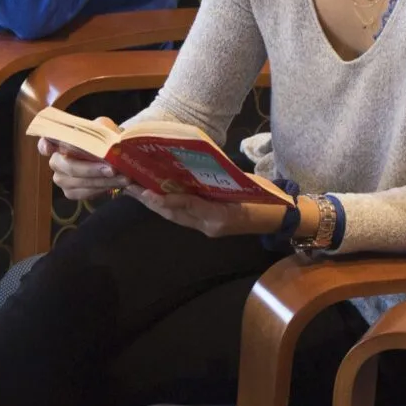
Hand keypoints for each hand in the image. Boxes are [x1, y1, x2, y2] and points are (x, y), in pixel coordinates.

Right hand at [40, 133, 130, 199]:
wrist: (111, 156)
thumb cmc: (102, 139)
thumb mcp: (102, 128)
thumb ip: (99, 128)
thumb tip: (105, 136)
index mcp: (58, 141)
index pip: (44, 143)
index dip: (45, 146)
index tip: (50, 147)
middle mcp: (55, 161)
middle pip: (69, 167)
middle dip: (91, 169)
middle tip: (112, 169)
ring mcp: (61, 178)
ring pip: (80, 182)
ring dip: (103, 181)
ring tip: (124, 177)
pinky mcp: (70, 192)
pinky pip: (85, 193)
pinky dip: (103, 188)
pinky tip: (117, 184)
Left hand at [131, 188, 297, 237]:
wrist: (276, 215)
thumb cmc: (262, 199)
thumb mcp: (241, 189)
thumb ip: (217, 188)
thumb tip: (187, 180)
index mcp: (218, 218)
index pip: (187, 208)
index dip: (166, 200)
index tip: (147, 192)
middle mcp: (208, 225)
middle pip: (173, 214)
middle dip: (150, 200)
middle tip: (129, 186)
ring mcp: (207, 225)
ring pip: (174, 214)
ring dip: (153, 202)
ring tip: (133, 188)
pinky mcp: (207, 222)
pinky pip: (182, 214)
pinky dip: (166, 204)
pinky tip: (153, 193)